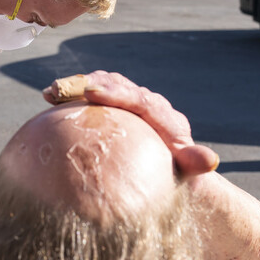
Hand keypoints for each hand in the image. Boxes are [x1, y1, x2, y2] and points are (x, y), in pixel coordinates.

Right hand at [44, 71, 218, 177]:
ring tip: (50, 92)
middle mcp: (147, 104)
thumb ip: (194, 162)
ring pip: (102, 84)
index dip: (116, 93)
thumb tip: (210, 161)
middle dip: (87, 82)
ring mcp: (129, 104)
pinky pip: (91, 98)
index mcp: (166, 117)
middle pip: (117, 85)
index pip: (140, 99)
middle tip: (60, 89)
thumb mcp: (188, 172)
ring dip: (76, 85)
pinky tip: (48, 103)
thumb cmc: (178, 177)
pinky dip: (72, 96)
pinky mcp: (113, 109)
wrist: (171, 173)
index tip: (92, 92)